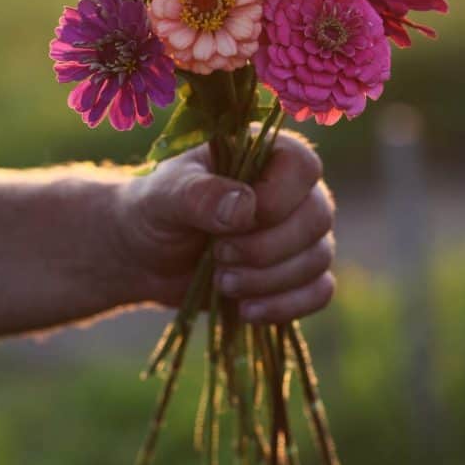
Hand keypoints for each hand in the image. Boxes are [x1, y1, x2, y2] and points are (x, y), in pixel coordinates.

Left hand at [120, 132, 334, 323]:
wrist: (145, 257)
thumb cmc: (156, 212)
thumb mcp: (163, 197)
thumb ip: (199, 195)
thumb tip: (245, 208)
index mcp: (265, 154)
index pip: (302, 166)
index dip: (276, 199)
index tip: (233, 222)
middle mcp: (292, 191)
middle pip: (317, 217)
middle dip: (266, 249)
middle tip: (219, 256)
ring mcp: (299, 233)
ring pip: (319, 258)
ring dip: (269, 280)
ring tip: (222, 283)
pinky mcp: (298, 274)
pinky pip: (320, 291)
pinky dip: (285, 305)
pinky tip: (246, 310)